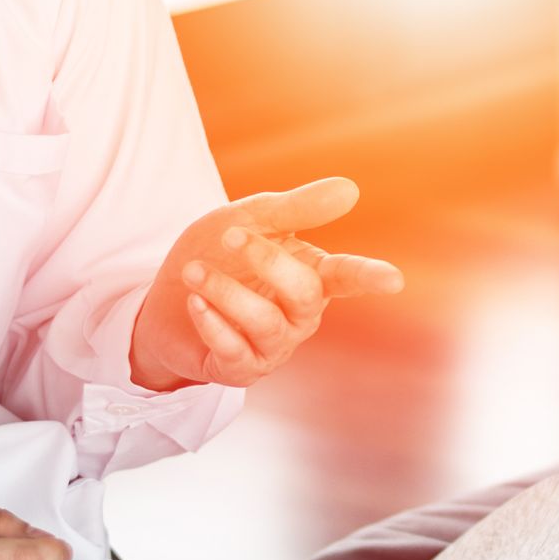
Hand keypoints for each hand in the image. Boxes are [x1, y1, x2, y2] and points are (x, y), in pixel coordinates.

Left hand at [130, 177, 402, 389]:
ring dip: (225, 290)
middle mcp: (301, 317)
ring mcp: (274, 347)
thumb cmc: (219, 258)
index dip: (369, 277)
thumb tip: (350, 189)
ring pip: (265, 322)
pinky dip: (210, 322)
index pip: (346, 276)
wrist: (163, 300)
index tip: (394, 279)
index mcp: (312, 278)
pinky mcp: (241, 370)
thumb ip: (297, 208)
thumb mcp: (250, 220)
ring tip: (193, 270)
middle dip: (267, 261)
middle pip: (305, 294)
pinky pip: (233, 350)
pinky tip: (194, 302)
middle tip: (229, 235)